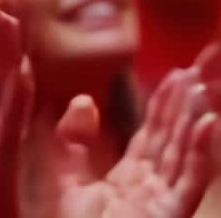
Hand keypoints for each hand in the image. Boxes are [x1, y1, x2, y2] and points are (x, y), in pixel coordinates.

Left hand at [53, 45, 220, 217]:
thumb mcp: (65, 183)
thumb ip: (72, 143)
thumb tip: (82, 100)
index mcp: (130, 181)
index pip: (153, 137)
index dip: (165, 107)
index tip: (177, 74)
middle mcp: (152, 189)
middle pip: (174, 140)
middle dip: (186, 106)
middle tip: (201, 69)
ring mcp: (162, 203)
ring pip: (184, 154)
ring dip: (194, 120)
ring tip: (201, 87)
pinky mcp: (168, 214)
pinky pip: (189, 181)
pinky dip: (200, 154)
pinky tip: (208, 124)